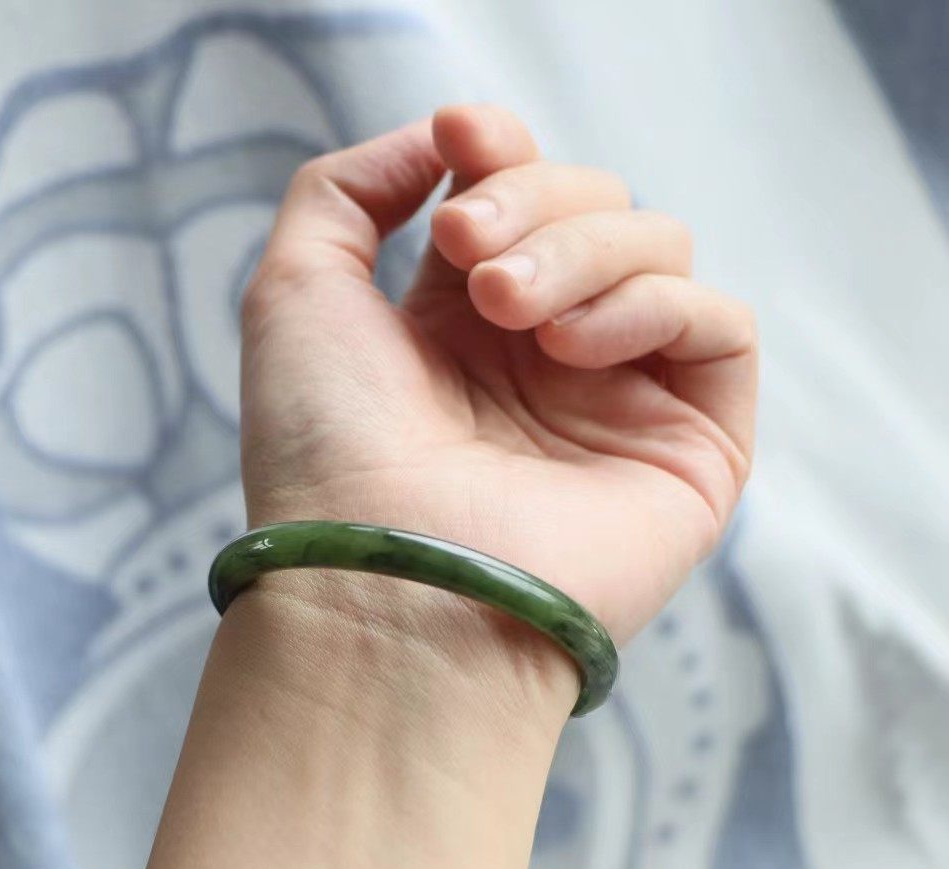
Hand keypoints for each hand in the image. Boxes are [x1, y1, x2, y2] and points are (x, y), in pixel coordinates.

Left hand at [240, 104, 756, 655]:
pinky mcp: (689, 447)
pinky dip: (654, 304)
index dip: (501, 148)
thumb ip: (347, 192)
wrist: (381, 585)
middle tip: (469, 259)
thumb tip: (440, 143)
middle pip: (594, 207)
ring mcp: (618, 400)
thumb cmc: (324, 454)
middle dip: (533, 201)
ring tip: (509, 312)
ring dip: (583, 250)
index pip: (521, 197)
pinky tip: (573, 347)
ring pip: (659, 249)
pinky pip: (718, 326)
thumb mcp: (295, 294)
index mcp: (462, 327)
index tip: (460, 137)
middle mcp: (544, 358)